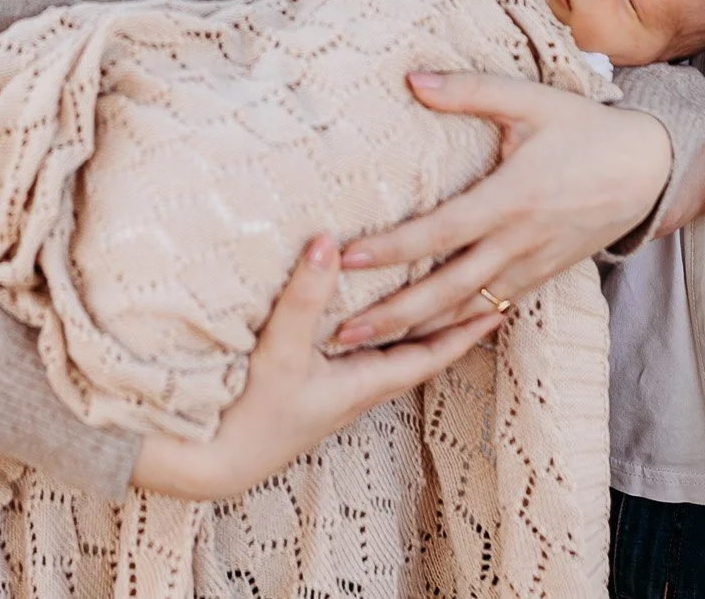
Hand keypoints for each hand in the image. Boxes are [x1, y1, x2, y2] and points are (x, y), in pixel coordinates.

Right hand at [129, 234, 503, 500]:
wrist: (206, 463)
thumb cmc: (248, 416)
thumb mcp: (280, 353)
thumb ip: (304, 298)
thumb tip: (329, 241)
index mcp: (362, 385)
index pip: (428, 355)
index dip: (464, 330)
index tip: (498, 305)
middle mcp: (355, 392)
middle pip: (416, 355)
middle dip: (447, 325)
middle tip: (478, 294)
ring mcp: (331, 394)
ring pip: (387, 356)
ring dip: (410, 329)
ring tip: (430, 297)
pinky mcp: (306, 392)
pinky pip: (356, 357)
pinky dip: (373, 334)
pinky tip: (360, 319)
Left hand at [331, 72, 672, 347]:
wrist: (650, 170)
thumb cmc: (585, 129)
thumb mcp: (531, 100)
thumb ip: (470, 91)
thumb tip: (411, 78)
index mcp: (512, 199)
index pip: (441, 231)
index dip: (393, 247)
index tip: (347, 258)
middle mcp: (519, 242)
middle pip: (446, 289)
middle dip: (392, 315)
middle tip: (340, 333)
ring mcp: (531, 266)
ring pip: (465, 310)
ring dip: (416, 331)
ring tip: (367, 347)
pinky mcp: (541, 278)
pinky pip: (491, 310)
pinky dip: (455, 329)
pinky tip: (421, 342)